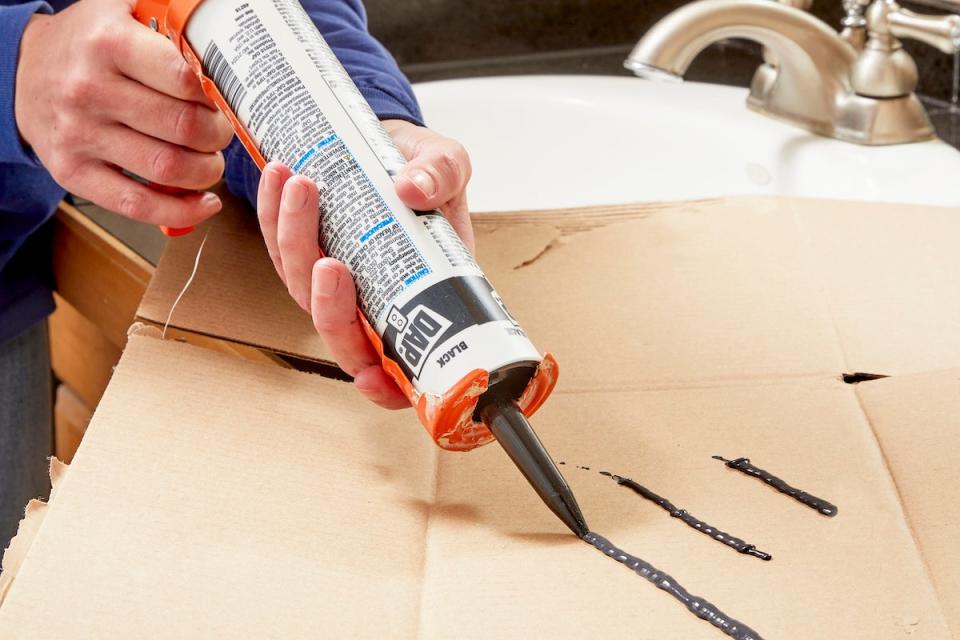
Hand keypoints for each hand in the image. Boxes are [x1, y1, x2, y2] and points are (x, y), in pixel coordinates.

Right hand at [14, 0, 233, 226]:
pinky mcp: (73, 173)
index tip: (223, 101)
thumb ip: (171, 28)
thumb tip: (224, 52)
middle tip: (220, 134)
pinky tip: (204, 202)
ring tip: (210, 163)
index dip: (217, 96)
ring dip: (206, 172)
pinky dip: (181, 210)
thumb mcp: (124, 13)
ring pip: (167, 168)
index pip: (185, 79)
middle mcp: (90, 90)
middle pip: (183, 127)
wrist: (21, 72)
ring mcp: (80, 135)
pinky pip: (137, 204)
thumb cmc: (88, 45)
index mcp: (109, 43)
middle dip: (217, 137)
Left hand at [256, 120, 472, 408]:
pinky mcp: (305, 253)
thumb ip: (443, 175)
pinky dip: (273, 215)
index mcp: (422, 298)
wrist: (399, 147)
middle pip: (340, 331)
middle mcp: (374, 301)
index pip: (400, 366)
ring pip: (302, 286)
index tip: (371, 374)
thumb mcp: (450, 165)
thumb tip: (413, 189)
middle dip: (329, 304)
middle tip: (330, 261)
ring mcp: (336, 282)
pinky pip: (280, 248)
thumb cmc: (431, 173)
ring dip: (295, 240)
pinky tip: (278, 178)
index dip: (383, 386)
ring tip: (300, 186)